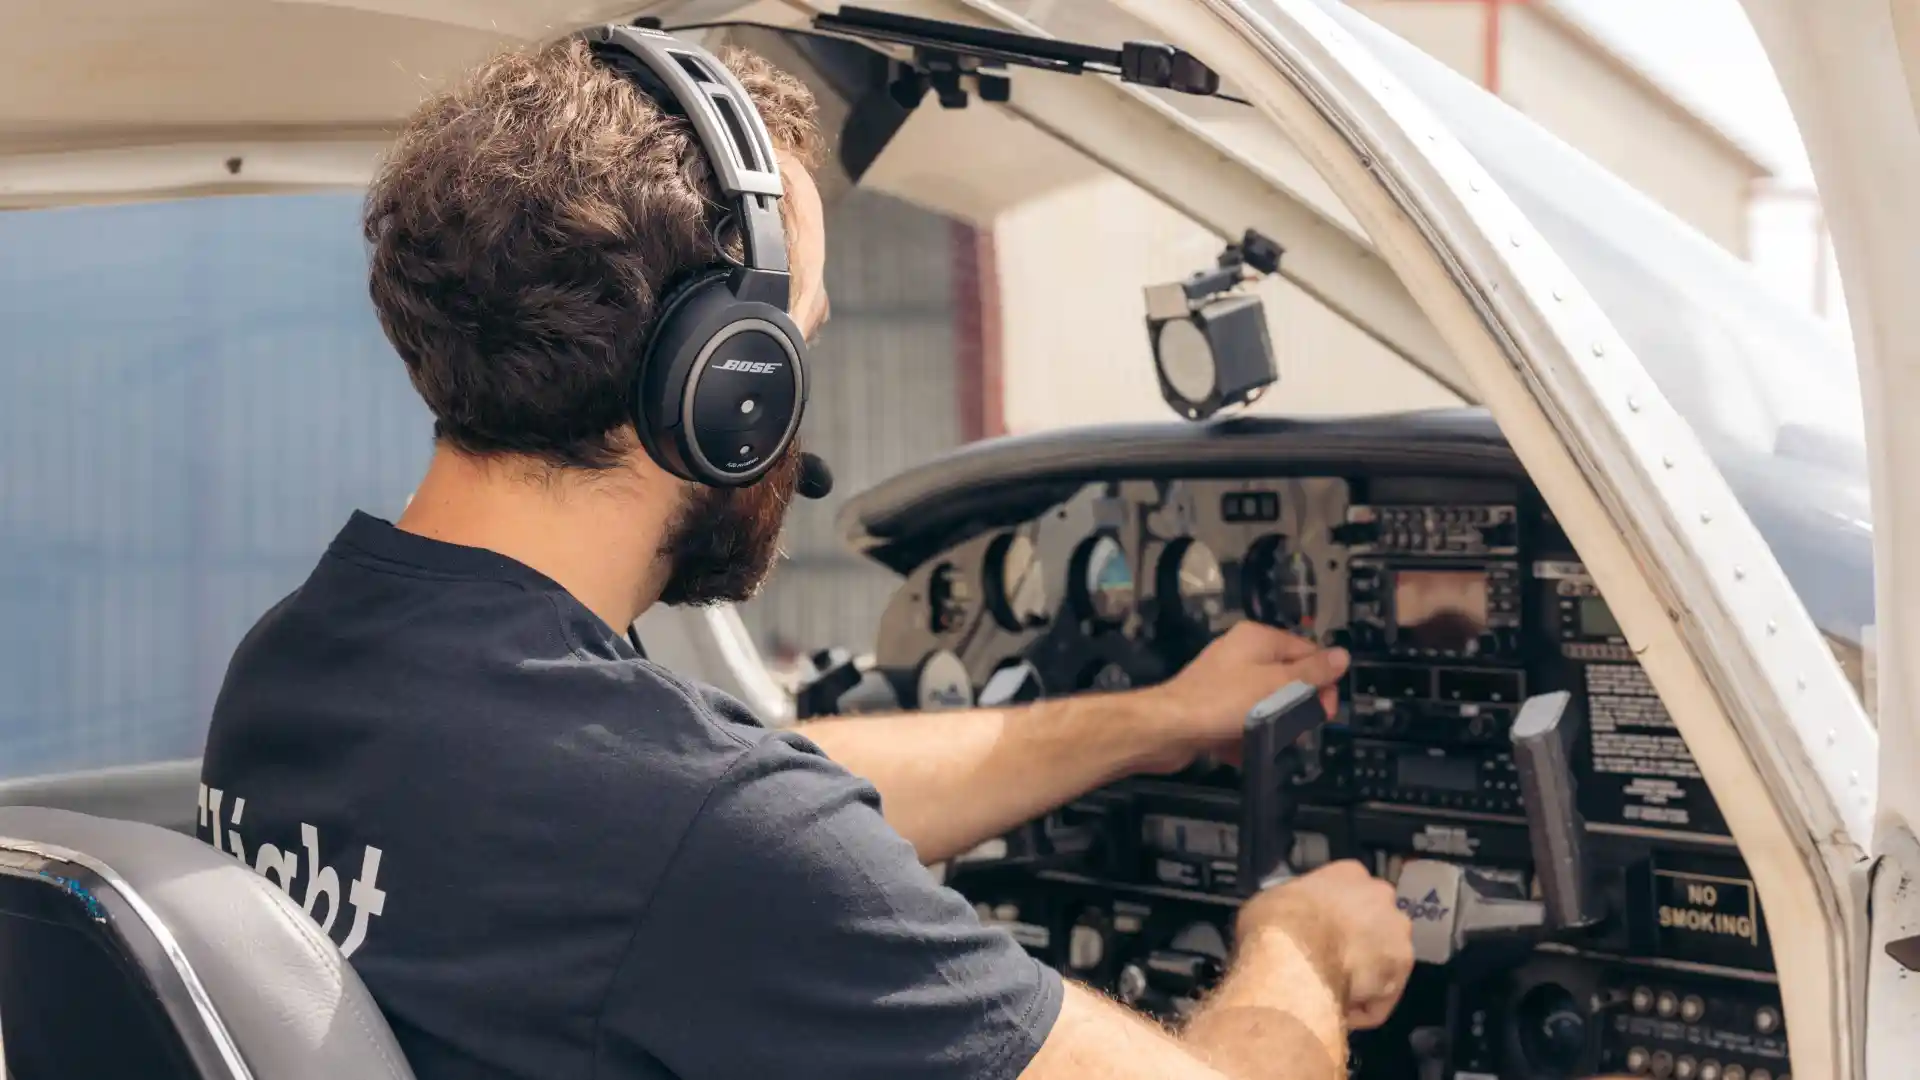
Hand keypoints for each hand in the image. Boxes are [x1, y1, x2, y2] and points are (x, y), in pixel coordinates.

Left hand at [1132, 622, 1349, 773]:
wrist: (1167, 729)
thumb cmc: (1219, 702)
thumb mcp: (1276, 685)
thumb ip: (1312, 673)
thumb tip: (1341, 656)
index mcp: (1258, 639)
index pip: (1307, 653)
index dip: (1321, 682)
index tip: (1325, 709)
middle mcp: (1242, 655)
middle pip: (1288, 681)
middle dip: (1296, 708)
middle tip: (1298, 729)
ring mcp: (1227, 682)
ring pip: (1267, 705)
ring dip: (1273, 726)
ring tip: (1267, 740)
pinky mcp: (1215, 707)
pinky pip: (1244, 721)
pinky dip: (1247, 736)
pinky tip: (1244, 749)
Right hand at [1235, 860, 1413, 1029]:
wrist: (1294, 958)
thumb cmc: (1278, 921)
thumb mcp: (1273, 899)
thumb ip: (1295, 905)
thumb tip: (1291, 919)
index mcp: (1350, 873)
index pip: (1350, 893)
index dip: (1334, 917)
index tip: (1318, 933)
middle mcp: (1382, 897)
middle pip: (1374, 923)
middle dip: (1356, 943)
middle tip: (1328, 962)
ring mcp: (1397, 933)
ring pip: (1381, 959)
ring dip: (1361, 975)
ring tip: (1332, 993)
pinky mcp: (1401, 972)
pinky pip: (1380, 994)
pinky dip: (1363, 1006)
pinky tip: (1338, 1010)